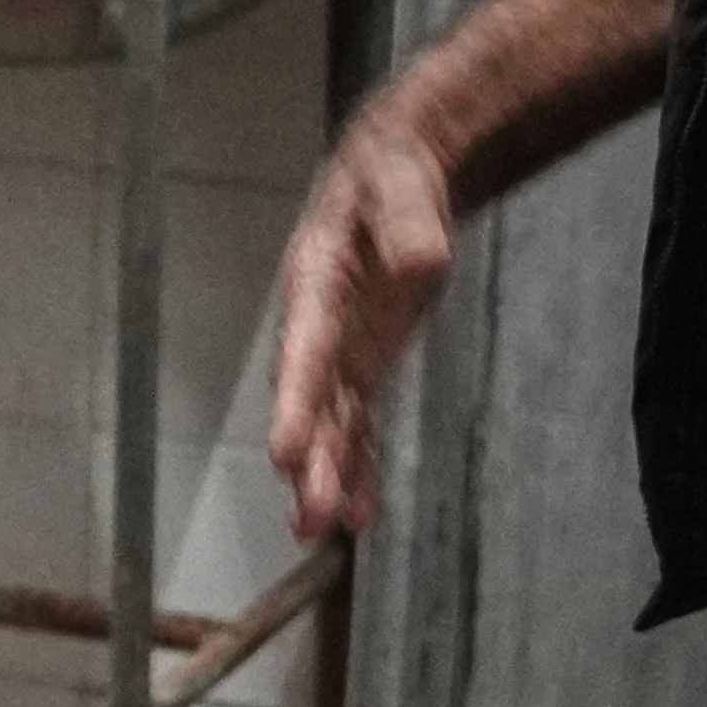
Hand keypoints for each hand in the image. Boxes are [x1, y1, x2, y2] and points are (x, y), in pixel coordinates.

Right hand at [268, 103, 460, 542]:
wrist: (393, 176)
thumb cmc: (390, 175)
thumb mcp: (402, 183)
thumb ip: (410, 224)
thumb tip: (421, 267)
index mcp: (315, 280)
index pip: (303, 350)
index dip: (295, 404)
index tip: (285, 454)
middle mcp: (317, 326)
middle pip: (311, 402)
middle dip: (311, 461)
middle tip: (311, 517)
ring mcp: (339, 350)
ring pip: (331, 424)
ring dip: (329, 477)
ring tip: (325, 532)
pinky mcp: (363, 363)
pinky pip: (358, 423)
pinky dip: (359, 466)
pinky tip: (360, 515)